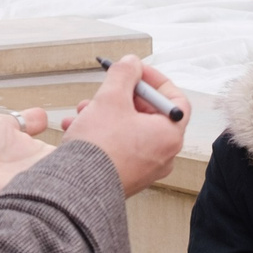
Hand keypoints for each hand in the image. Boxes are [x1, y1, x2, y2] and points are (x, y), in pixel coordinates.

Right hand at [62, 56, 188, 196]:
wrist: (77, 188)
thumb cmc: (99, 148)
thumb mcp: (110, 98)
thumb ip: (123, 74)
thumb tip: (131, 63)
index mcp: (170, 135)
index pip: (175, 99)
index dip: (155, 80)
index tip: (135, 71)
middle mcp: (163, 155)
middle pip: (149, 114)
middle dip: (122, 97)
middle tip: (106, 89)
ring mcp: (145, 169)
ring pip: (129, 130)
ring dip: (106, 114)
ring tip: (82, 110)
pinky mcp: (126, 177)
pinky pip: (119, 147)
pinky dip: (102, 134)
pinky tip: (77, 128)